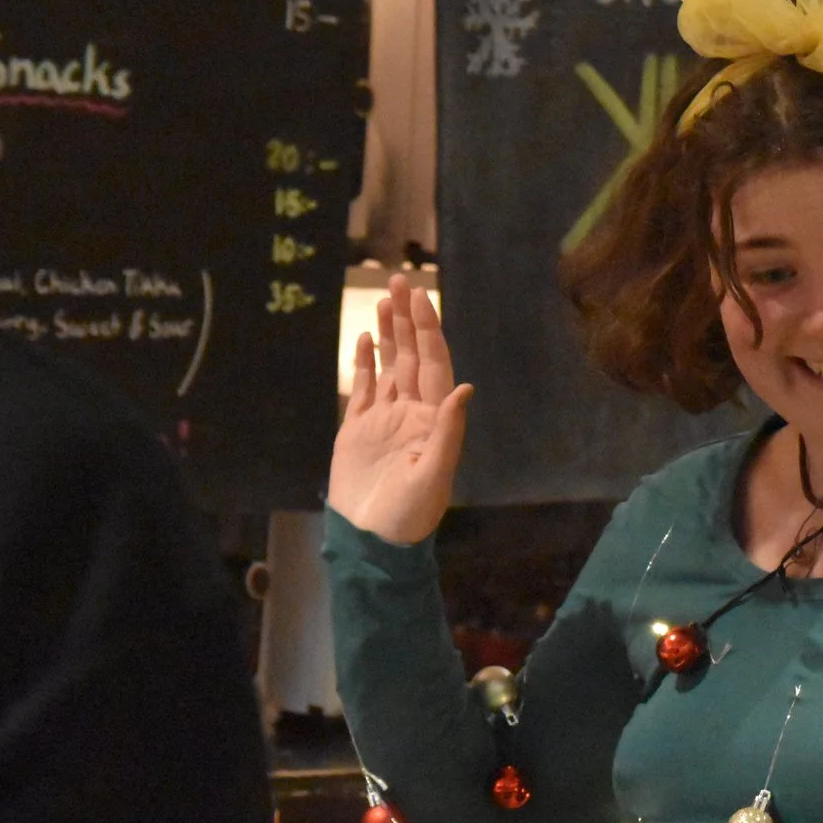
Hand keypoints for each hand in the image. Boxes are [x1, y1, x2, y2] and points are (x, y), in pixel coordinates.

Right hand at [327, 275, 472, 544]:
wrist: (371, 541)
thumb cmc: (408, 515)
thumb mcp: (433, 475)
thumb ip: (447, 430)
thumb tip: (465, 387)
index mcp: (432, 420)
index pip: (432, 365)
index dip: (427, 331)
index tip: (420, 299)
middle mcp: (411, 414)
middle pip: (410, 357)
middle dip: (406, 320)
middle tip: (399, 281)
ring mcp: (383, 420)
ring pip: (388, 366)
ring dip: (387, 334)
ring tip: (383, 299)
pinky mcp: (356, 431)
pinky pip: (363, 389)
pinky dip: (364, 363)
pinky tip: (364, 339)